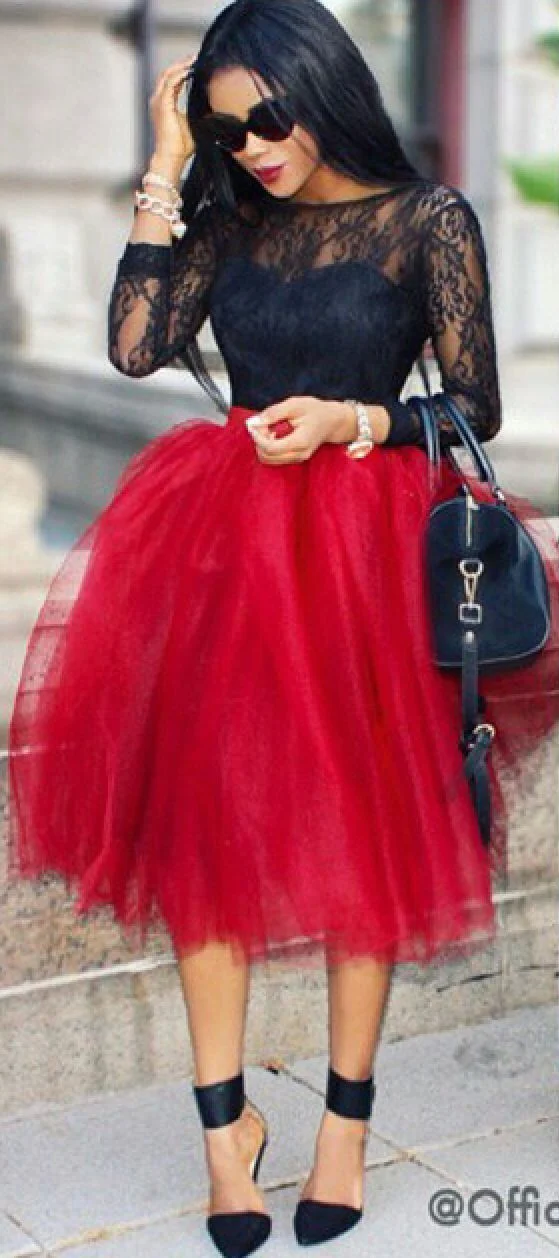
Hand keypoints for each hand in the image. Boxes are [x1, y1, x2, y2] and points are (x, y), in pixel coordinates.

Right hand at [149, 55, 197, 169]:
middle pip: (168, 73)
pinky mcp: (162, 104)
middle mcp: (158, 100)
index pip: (172, 80)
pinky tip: (191, 70)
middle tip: (196, 56)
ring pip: (168, 74)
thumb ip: (199, 111)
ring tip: (194, 59)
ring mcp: (158, 101)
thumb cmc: (182, 146)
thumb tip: (214, 104)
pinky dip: (180, 74)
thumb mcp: (193, 123)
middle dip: (182, 63)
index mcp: (164, 103)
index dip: (183, 70)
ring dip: (181, 65)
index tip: (197, 64)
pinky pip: (170, 83)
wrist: (172, 157)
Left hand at [245, 396, 352, 464]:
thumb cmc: (316, 411)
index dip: (257, 437)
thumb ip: (274, 412)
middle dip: (258, 441)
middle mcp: (299, 454)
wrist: (332, 421)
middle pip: (267, 456)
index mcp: (300, 442)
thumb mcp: (295, 405)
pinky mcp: (295, 459)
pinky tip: (272, 434)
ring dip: (261, 445)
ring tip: (268, 428)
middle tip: (260, 424)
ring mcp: (297, 459)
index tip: (253, 424)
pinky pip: (274, 458)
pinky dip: (267, 448)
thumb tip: (256, 421)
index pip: (271, 448)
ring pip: (268, 459)